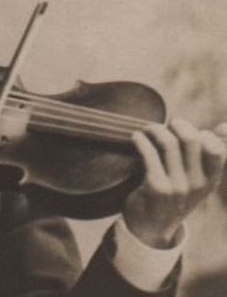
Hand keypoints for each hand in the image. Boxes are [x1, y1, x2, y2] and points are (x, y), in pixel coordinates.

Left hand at [123, 119, 226, 247]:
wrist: (151, 228)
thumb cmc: (174, 196)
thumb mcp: (198, 181)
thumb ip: (209, 156)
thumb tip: (223, 126)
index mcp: (211, 180)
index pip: (218, 148)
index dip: (204, 133)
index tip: (190, 131)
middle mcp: (197, 184)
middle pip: (191, 139)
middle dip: (178, 124)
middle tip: (167, 125)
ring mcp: (177, 187)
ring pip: (168, 143)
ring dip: (155, 129)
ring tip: (148, 129)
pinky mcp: (155, 187)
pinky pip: (149, 154)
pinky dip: (140, 140)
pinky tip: (136, 137)